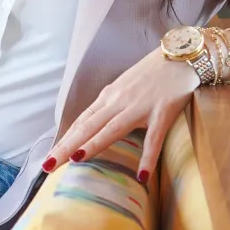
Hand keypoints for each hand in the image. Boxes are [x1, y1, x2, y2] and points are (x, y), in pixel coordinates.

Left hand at [43, 47, 200, 183]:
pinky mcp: (163, 111)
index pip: (82, 122)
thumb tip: (97, 125)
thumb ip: (112, 104)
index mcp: (109, 96)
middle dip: (67, 146)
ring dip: (93, 145)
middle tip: (48, 165)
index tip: (49, 157)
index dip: (65, 140)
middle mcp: (119, 101)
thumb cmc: (154, 72)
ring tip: (76, 161)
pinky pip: (154, 138)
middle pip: (88, 127)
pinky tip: (142, 175)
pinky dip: (148, 157)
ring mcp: (140, 106)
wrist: (181, 54)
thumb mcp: (126, 86)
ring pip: (112, 129)